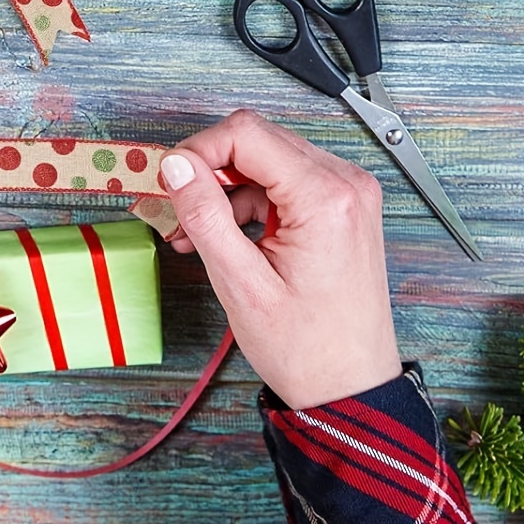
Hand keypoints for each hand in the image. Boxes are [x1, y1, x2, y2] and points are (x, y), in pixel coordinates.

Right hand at [159, 109, 401, 410]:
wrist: (352, 389)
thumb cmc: (307, 349)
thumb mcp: (241, 283)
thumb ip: (205, 215)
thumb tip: (176, 166)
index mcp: (325, 197)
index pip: (246, 134)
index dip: (198, 150)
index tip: (171, 180)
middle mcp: (345, 184)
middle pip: (256, 139)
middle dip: (208, 168)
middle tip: (177, 206)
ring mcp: (347, 194)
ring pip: (266, 158)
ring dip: (225, 187)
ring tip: (195, 231)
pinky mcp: (341, 206)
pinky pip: (283, 181)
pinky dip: (248, 200)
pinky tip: (225, 234)